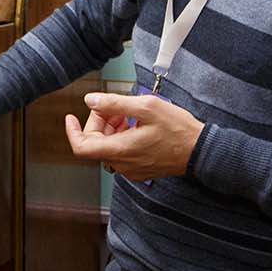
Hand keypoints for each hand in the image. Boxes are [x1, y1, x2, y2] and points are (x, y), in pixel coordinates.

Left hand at [63, 92, 204, 179]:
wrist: (200, 151)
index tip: (71, 118)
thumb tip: (91, 100)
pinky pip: (121, 153)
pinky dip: (121, 137)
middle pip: (95, 143)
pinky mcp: (140, 169)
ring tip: (127, 113)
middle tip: (113, 106)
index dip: (72, 131)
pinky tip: (135, 124)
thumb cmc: (179, 131)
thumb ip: (115, 103)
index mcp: (120, 150)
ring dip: (111, 128)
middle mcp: (122, 164)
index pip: (81, 147)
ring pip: (108, 147)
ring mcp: (131, 169)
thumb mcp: (146, 107)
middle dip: (99, 122)